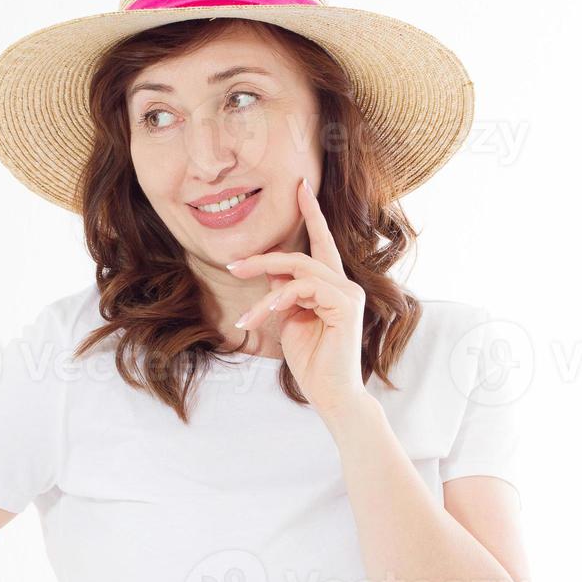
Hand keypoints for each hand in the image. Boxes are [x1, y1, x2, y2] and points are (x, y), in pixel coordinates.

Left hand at [227, 176, 367, 416]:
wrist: (331, 394)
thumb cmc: (312, 362)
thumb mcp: (289, 321)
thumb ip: (284, 294)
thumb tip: (271, 270)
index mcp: (332, 287)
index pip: (322, 243)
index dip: (312, 213)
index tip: (301, 186)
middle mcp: (344, 285)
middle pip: (301, 255)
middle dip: (263, 257)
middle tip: (232, 264)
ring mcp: (348, 293)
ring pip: (298, 272)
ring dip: (264, 290)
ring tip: (246, 317)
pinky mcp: (346, 304)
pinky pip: (302, 289)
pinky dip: (277, 301)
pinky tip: (262, 318)